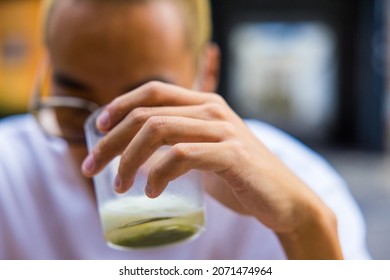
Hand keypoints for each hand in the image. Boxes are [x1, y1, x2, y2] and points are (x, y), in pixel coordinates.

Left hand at [81, 81, 342, 258]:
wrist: (284, 199)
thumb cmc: (239, 177)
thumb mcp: (207, 150)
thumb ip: (181, 142)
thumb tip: (138, 153)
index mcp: (205, 103)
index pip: (153, 90)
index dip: (120, 104)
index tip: (99, 128)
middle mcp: (213, 109)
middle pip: (146, 113)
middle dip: (112, 141)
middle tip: (92, 167)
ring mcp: (223, 130)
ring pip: (158, 130)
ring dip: (129, 160)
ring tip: (120, 186)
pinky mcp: (231, 154)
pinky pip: (182, 155)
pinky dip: (159, 174)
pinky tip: (152, 192)